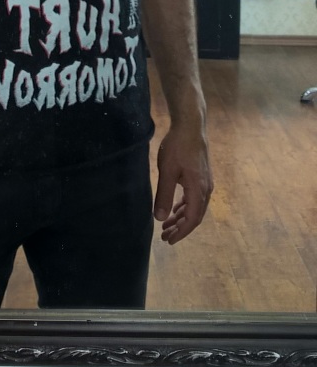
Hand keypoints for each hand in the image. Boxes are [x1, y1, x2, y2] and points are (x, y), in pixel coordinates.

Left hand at [153, 124, 212, 244]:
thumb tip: (160, 218)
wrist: (191, 126)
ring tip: (167, 225)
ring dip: (182, 217)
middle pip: (195, 216)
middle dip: (180, 228)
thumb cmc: (178, 147)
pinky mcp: (202, 175)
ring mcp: (206, 182)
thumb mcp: (167, 171)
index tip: (169, 241)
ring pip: (195, 207)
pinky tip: (176, 208)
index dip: (181, 232)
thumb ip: (164, 195)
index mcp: (198, 190)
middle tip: (165, 236)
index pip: (192, 219)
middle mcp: (206, 189)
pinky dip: (185, 206)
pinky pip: (195, 197)